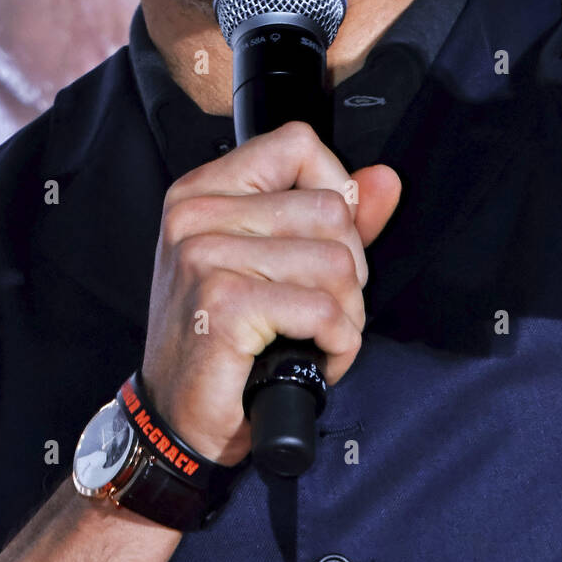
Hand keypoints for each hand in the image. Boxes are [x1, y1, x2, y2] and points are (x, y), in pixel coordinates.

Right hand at [141, 122, 400, 466]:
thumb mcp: (275, 264)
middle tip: (319, 309)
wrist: (176, 418)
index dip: (336, 190)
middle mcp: (196, 213)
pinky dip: (338, 345)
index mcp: (204, 190)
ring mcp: (205, 255)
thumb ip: (335, 216)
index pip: (298, 143)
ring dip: (346, 314)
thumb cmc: (224, 340)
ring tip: (315, 336)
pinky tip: (315, 358)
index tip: (327, 240)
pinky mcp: (224, 302)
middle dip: (348, 271)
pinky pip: (324, 311)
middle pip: (330, 210)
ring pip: (336, 262)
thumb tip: (385, 178)